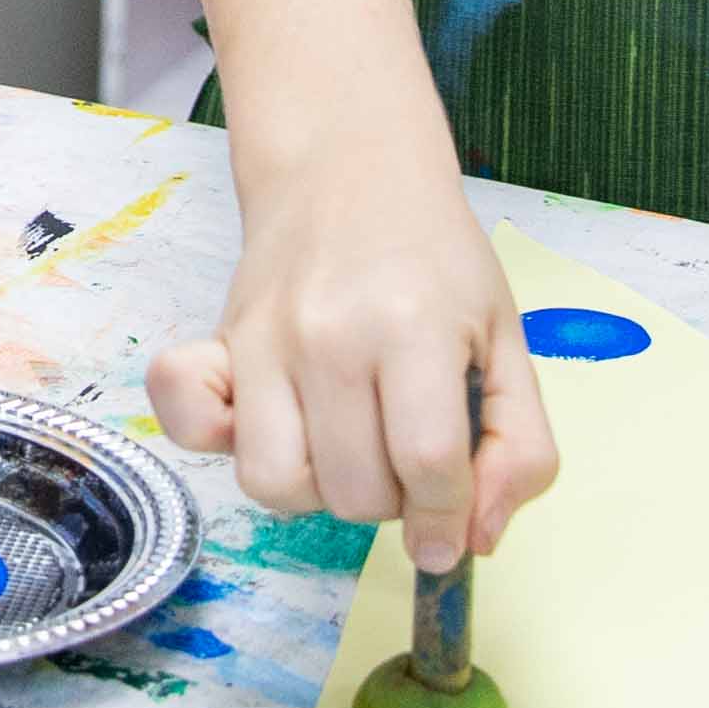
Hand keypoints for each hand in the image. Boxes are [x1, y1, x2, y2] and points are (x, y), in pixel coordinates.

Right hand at [150, 166, 561, 563]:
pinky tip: (271, 428)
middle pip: (355, 491)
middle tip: (408, 457)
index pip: (427, 466)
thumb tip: (476, 540)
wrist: (348, 167)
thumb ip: (519, 446)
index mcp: (414, 328)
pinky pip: (189, 427)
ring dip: (321, 492)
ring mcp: (265, 339)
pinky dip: (218, 445)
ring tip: (349, 450)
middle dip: (395, 503)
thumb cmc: (435, 258)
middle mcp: (330, 335)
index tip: (451, 525)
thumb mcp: (507, 339)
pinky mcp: (221, 342)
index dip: (447, 519)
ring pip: (276, 484)